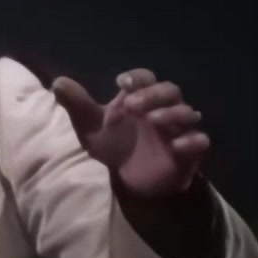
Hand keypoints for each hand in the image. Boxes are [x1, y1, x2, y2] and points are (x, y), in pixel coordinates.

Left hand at [53, 68, 208, 198]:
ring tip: (153, 121)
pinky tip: (177, 146)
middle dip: (152, 94)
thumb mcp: (91, 127)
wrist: (131, 180)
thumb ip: (77, 105)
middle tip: (131, 105)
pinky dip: (192, 141)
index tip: (122, 82)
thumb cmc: (115, 146)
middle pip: (170, 90)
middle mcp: (163, 108)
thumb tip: (57, 82)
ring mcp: (178, 129)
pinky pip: (200, 141)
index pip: (145, 78)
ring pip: (188, 112)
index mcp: (140, 98)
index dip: (138, 77)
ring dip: (173, 113)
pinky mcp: (189, 152)